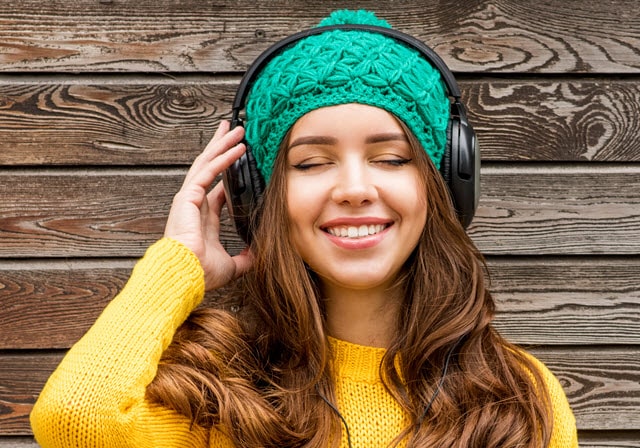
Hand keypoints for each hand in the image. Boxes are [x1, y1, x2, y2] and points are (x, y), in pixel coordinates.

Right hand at [164, 120, 252, 289]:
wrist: (185, 275)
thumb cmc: (201, 273)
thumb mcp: (232, 266)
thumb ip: (245, 259)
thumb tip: (258, 254)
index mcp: (203, 221)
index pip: (217, 191)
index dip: (228, 175)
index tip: (239, 163)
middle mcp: (195, 206)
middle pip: (210, 169)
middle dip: (221, 148)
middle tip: (232, 132)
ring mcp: (190, 199)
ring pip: (208, 163)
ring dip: (222, 145)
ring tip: (235, 129)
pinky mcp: (189, 196)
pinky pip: (209, 171)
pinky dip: (224, 157)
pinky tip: (238, 148)